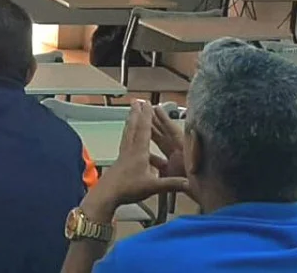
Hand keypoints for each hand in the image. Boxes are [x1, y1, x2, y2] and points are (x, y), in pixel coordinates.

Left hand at [82, 101, 189, 220]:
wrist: (107, 195)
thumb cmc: (128, 189)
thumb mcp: (153, 186)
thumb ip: (171, 184)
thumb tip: (190, 182)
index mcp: (139, 152)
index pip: (144, 129)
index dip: (146, 116)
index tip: (147, 103)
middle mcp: (130, 150)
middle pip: (133, 127)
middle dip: (136, 113)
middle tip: (136, 102)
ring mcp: (123, 155)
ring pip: (127, 134)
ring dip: (130, 122)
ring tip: (131, 115)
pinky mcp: (119, 161)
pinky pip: (125, 143)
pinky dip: (128, 136)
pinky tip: (130, 140)